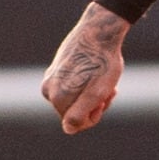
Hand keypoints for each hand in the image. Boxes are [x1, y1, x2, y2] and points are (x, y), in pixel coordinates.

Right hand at [42, 2, 126, 132]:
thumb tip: (68, 129)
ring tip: (106, 80)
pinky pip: (72, 85)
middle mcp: (48, 88)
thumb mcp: (97, 93)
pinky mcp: (56, 67)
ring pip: (74, 98)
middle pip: (73, 111)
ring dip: (92, 94)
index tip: (104, 101)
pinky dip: (87, 83)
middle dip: (92, 105)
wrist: (100, 30)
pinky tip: (98, 72)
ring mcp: (51, 76)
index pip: (73, 124)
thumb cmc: (102, 62)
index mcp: (56, 97)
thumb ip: (80, 114)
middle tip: (110, 89)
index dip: (93, 116)